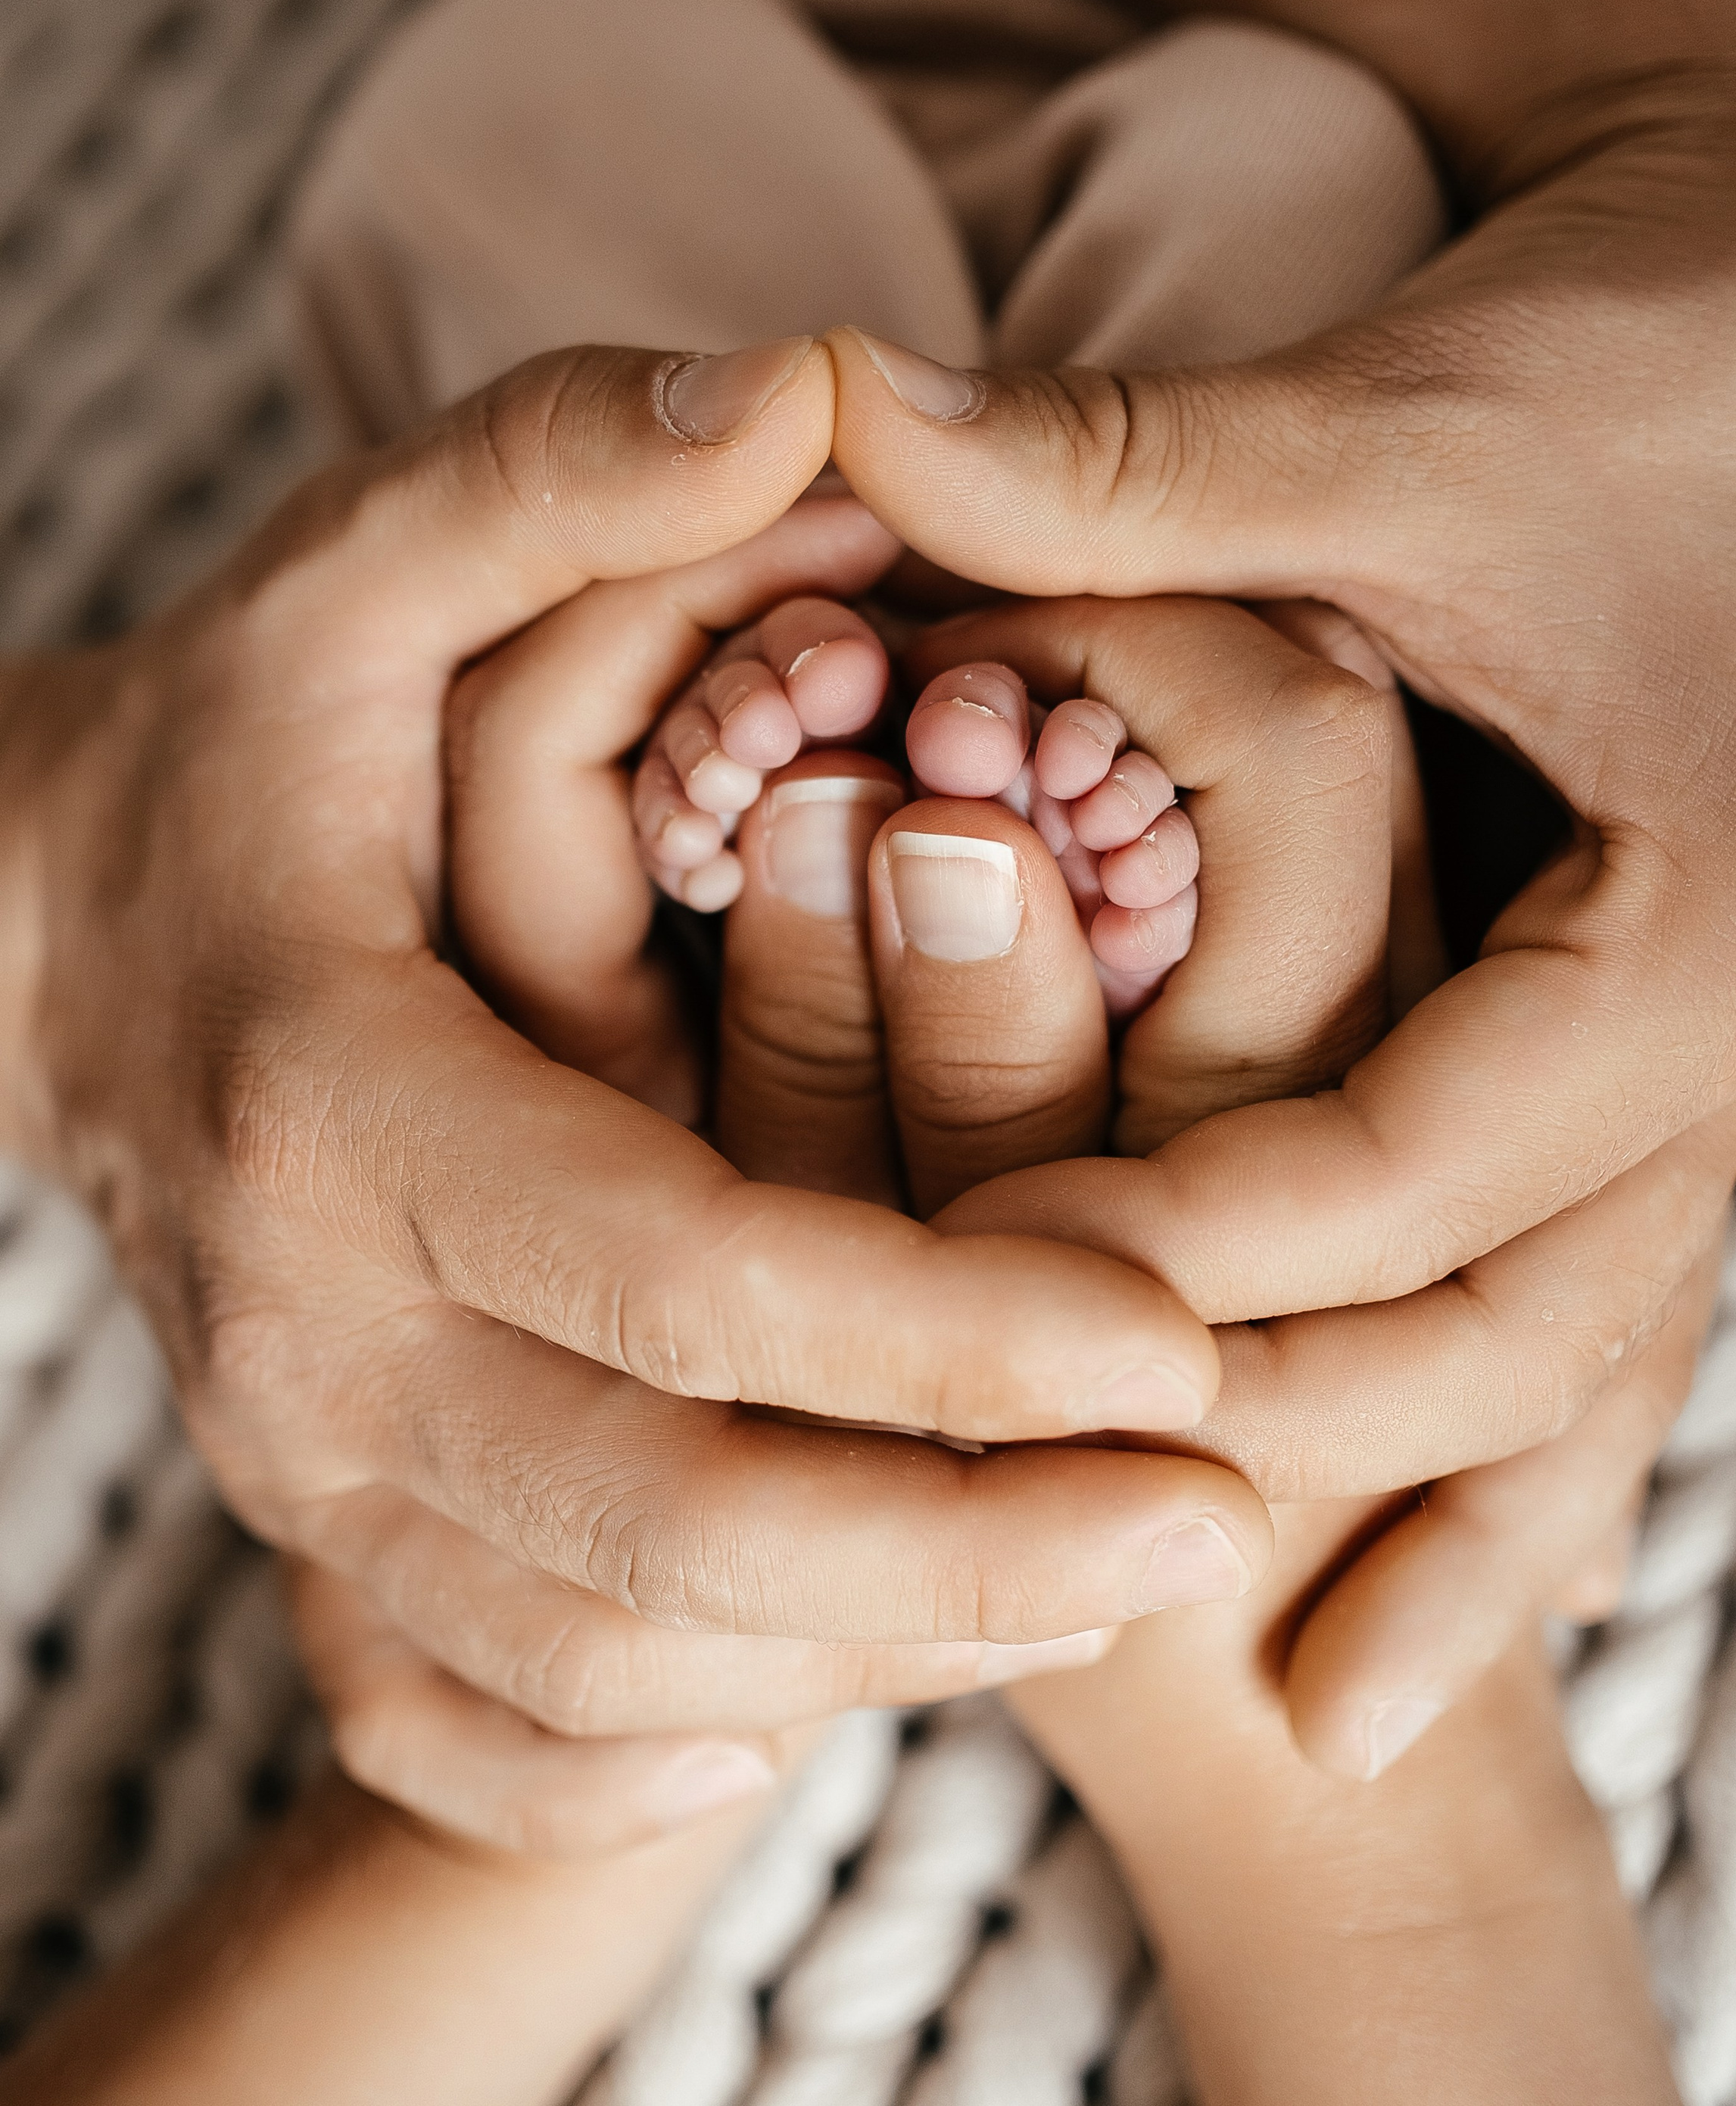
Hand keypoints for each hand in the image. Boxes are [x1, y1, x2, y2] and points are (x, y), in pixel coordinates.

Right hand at [0, 336, 1264, 1789]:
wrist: (58, 937)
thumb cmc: (261, 737)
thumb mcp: (378, 556)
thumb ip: (576, 466)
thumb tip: (817, 386)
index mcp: (335, 1106)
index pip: (680, 1275)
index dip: (939, 1332)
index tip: (1179, 1345)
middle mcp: (301, 1339)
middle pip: (667, 1529)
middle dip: (965, 1549)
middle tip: (1220, 1512)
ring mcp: (295, 1473)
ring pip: (611, 1662)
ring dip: (878, 1651)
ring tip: (1111, 1573)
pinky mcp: (316, 1541)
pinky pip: (493, 1729)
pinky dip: (681, 1748)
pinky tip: (849, 1684)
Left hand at [823, 6, 1735, 1764]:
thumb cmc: (1604, 379)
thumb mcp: (1382, 428)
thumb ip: (1123, 472)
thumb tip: (826, 409)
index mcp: (1688, 923)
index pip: (1418, 1161)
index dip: (1186, 1234)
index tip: (963, 1268)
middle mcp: (1726, 1044)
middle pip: (1511, 1327)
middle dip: (1273, 1410)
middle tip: (1018, 1469)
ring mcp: (1706, 1086)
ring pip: (1571, 1375)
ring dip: (1420, 1530)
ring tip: (1283, 1724)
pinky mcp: (1652, 1084)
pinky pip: (1596, 1333)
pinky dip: (1508, 1500)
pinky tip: (1404, 1656)